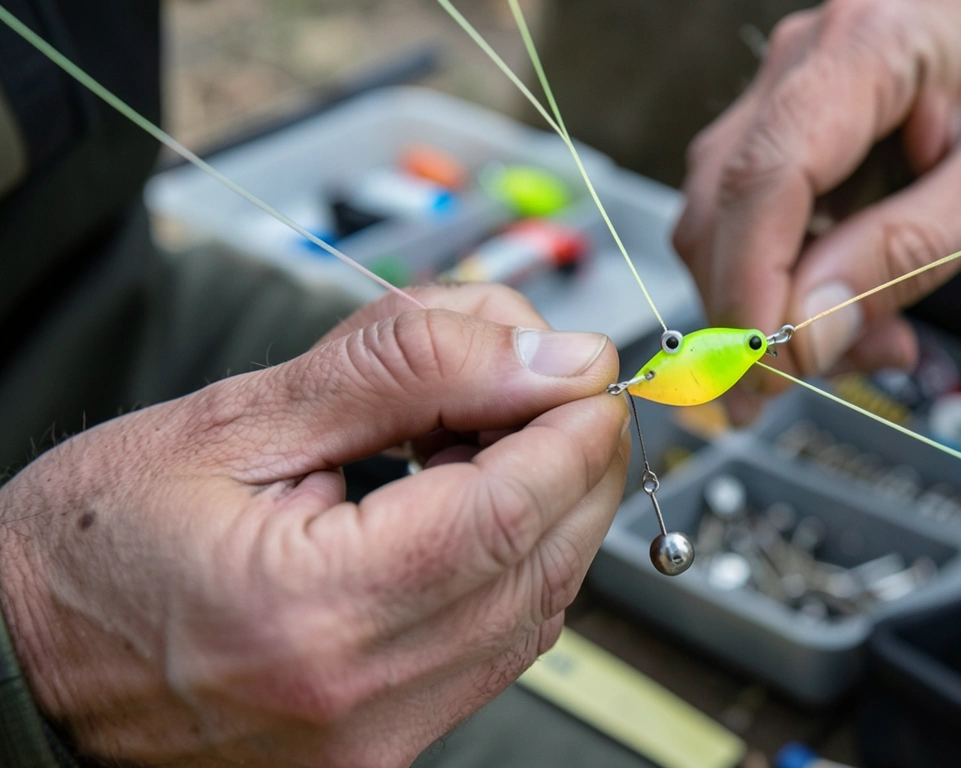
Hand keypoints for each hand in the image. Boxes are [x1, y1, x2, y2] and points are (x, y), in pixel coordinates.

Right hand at [0, 284, 627, 766]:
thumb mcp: (236, 419)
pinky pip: (494, 649)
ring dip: (548, 505)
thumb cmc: (89, 547)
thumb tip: (538, 351)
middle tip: (545, 381)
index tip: (579, 363)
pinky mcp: (380, 749)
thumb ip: (403, 371)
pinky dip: (511, 562)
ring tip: (485, 431)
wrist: (15, 665)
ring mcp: (377, 740)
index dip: (572, 422)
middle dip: (575, 456)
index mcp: (316, 610)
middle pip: (546, 560)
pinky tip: (468, 503)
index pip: (513, 506)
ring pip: (537, 607)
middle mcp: (362, 699)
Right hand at [674, 0, 960, 420]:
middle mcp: (800, 58)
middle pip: (722, 204)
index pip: (769, 174)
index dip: (752, 283)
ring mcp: (774, 90)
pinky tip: (842, 307)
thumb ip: (911, 250)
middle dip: (748, 313)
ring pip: (718, 221)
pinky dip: (779, 283)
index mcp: (869, 45)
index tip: (766, 365)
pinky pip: (742, 221)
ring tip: (862, 339)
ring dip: (768, 305)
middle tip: (802, 384)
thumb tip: (810, 329)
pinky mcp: (768, 128)